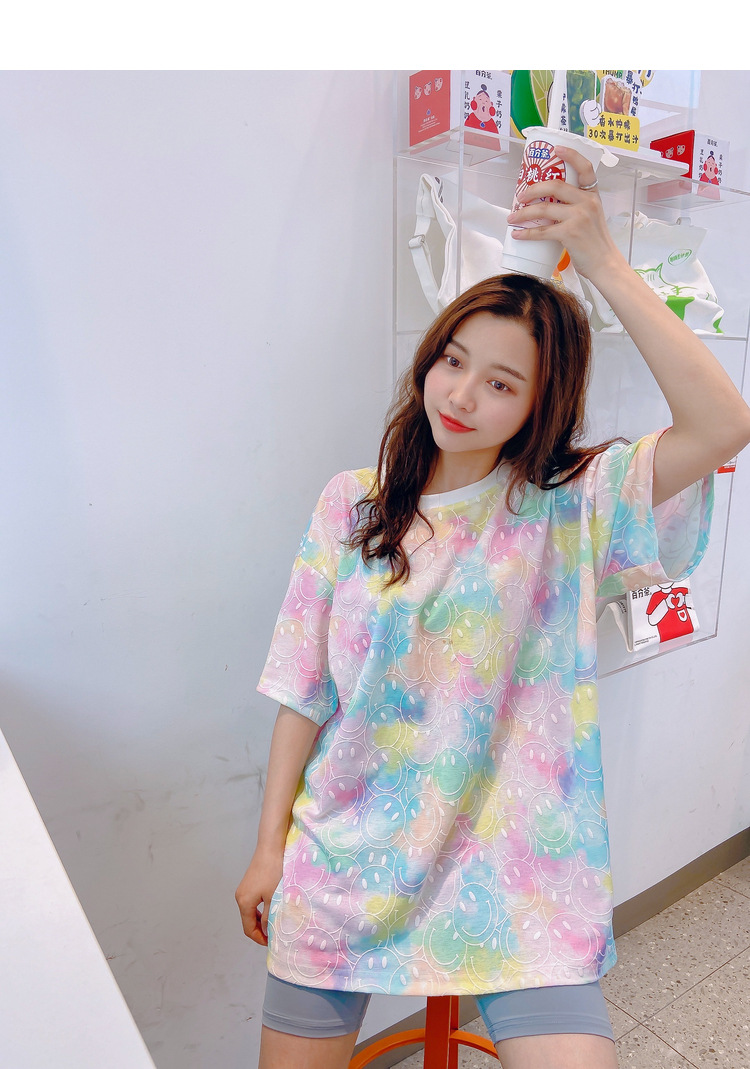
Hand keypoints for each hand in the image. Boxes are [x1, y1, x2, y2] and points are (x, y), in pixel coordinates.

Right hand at [235, 846, 283, 947]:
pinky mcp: (249, 882)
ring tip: (275, 922)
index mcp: (244, 902)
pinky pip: (253, 902)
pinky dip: (260, 909)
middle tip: (275, 933)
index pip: (248, 929)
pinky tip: (272, 907)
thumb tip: (266, 931)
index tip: (272, 942)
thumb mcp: (274, 897)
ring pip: (251, 911)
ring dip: (261, 919)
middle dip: (260, 930)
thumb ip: (269, 917)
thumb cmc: (273, 871)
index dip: (259, 938)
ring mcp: (244, 888)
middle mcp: (240, 896)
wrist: (271, 847)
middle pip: (248, 921)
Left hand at [506, 145, 622, 281]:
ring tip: (513, 216)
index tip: (556, 149)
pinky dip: (527, 233)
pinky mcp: (570, 233)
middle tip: (521, 196)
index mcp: (592, 195)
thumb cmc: (596, 244)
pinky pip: (542, 231)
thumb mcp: (592, 217)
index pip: (585, 168)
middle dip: (533, 189)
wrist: (605, 265)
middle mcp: (587, 202)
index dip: (571, 155)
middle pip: (555, 186)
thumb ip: (576, 207)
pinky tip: (517, 234)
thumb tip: (549, 206)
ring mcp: (579, 217)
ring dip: (524, 213)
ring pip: (544, 208)